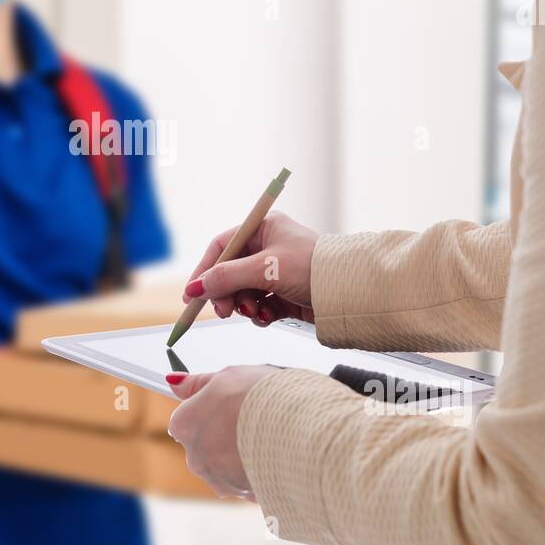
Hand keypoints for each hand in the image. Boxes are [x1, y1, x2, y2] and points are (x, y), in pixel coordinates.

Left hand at [166, 366, 279, 498]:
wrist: (301, 429)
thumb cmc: (261, 397)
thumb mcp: (227, 377)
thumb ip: (197, 383)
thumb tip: (174, 382)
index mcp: (185, 426)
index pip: (185, 418)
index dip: (208, 408)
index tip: (227, 404)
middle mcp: (195, 458)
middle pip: (204, 444)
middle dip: (223, 434)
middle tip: (251, 418)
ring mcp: (220, 480)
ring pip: (226, 466)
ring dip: (241, 455)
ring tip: (267, 436)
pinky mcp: (245, 494)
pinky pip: (249, 482)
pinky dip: (259, 471)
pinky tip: (275, 455)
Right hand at [184, 212, 318, 325]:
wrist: (351, 291)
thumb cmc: (313, 268)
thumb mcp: (265, 269)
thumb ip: (226, 278)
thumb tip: (195, 289)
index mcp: (263, 229)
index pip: (222, 247)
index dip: (205, 270)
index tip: (192, 293)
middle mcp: (269, 248)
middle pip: (230, 273)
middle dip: (226, 294)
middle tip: (224, 311)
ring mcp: (277, 272)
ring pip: (244, 292)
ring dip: (245, 305)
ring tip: (255, 312)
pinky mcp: (286, 294)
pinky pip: (261, 305)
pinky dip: (261, 313)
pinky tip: (269, 316)